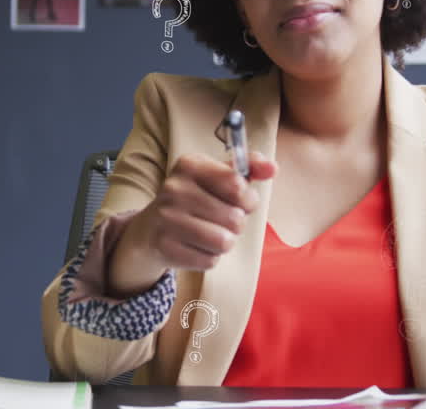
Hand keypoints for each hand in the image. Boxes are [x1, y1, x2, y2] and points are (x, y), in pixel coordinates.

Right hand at [138, 150, 278, 270]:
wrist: (152, 228)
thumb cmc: (196, 199)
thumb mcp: (218, 177)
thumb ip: (249, 168)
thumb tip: (273, 168)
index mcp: (189, 165)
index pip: (237, 185)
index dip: (247, 199)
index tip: (239, 200)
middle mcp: (174, 188)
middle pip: (235, 218)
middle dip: (236, 224)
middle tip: (220, 220)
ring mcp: (167, 218)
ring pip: (224, 242)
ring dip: (224, 242)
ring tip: (209, 233)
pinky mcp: (165, 247)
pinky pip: (209, 261)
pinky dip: (209, 257)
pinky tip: (195, 246)